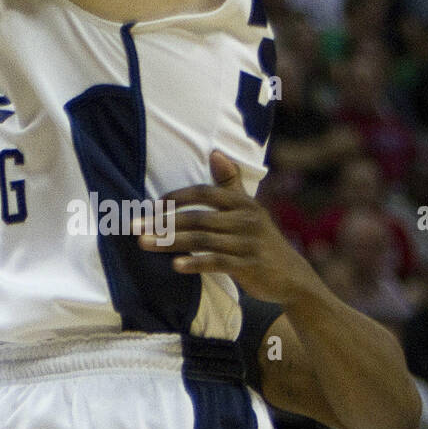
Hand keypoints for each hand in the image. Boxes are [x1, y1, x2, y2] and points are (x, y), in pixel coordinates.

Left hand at [137, 150, 320, 305]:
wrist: (292, 276)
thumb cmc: (259, 238)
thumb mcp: (249, 208)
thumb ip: (230, 183)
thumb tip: (215, 152)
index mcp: (243, 202)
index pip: (204, 193)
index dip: (177, 197)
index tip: (152, 205)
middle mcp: (246, 219)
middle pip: (197, 218)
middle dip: (163, 222)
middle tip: (135, 227)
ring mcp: (248, 243)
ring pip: (202, 240)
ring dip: (170, 242)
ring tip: (144, 243)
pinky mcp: (250, 266)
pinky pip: (218, 263)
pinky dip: (196, 263)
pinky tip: (176, 265)